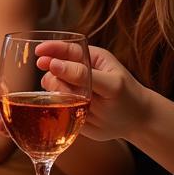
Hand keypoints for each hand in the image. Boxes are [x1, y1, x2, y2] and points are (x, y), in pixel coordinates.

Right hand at [35, 42, 149, 141]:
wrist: (136, 125)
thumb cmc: (129, 98)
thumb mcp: (110, 84)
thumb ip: (82, 74)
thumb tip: (53, 64)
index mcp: (89, 59)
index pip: (66, 49)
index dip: (50, 49)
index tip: (38, 53)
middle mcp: (77, 72)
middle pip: (53, 69)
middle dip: (53, 77)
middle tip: (61, 88)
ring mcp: (71, 89)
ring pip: (50, 87)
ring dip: (55, 94)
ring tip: (73, 103)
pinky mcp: (68, 105)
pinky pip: (52, 104)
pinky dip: (54, 108)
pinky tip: (65, 112)